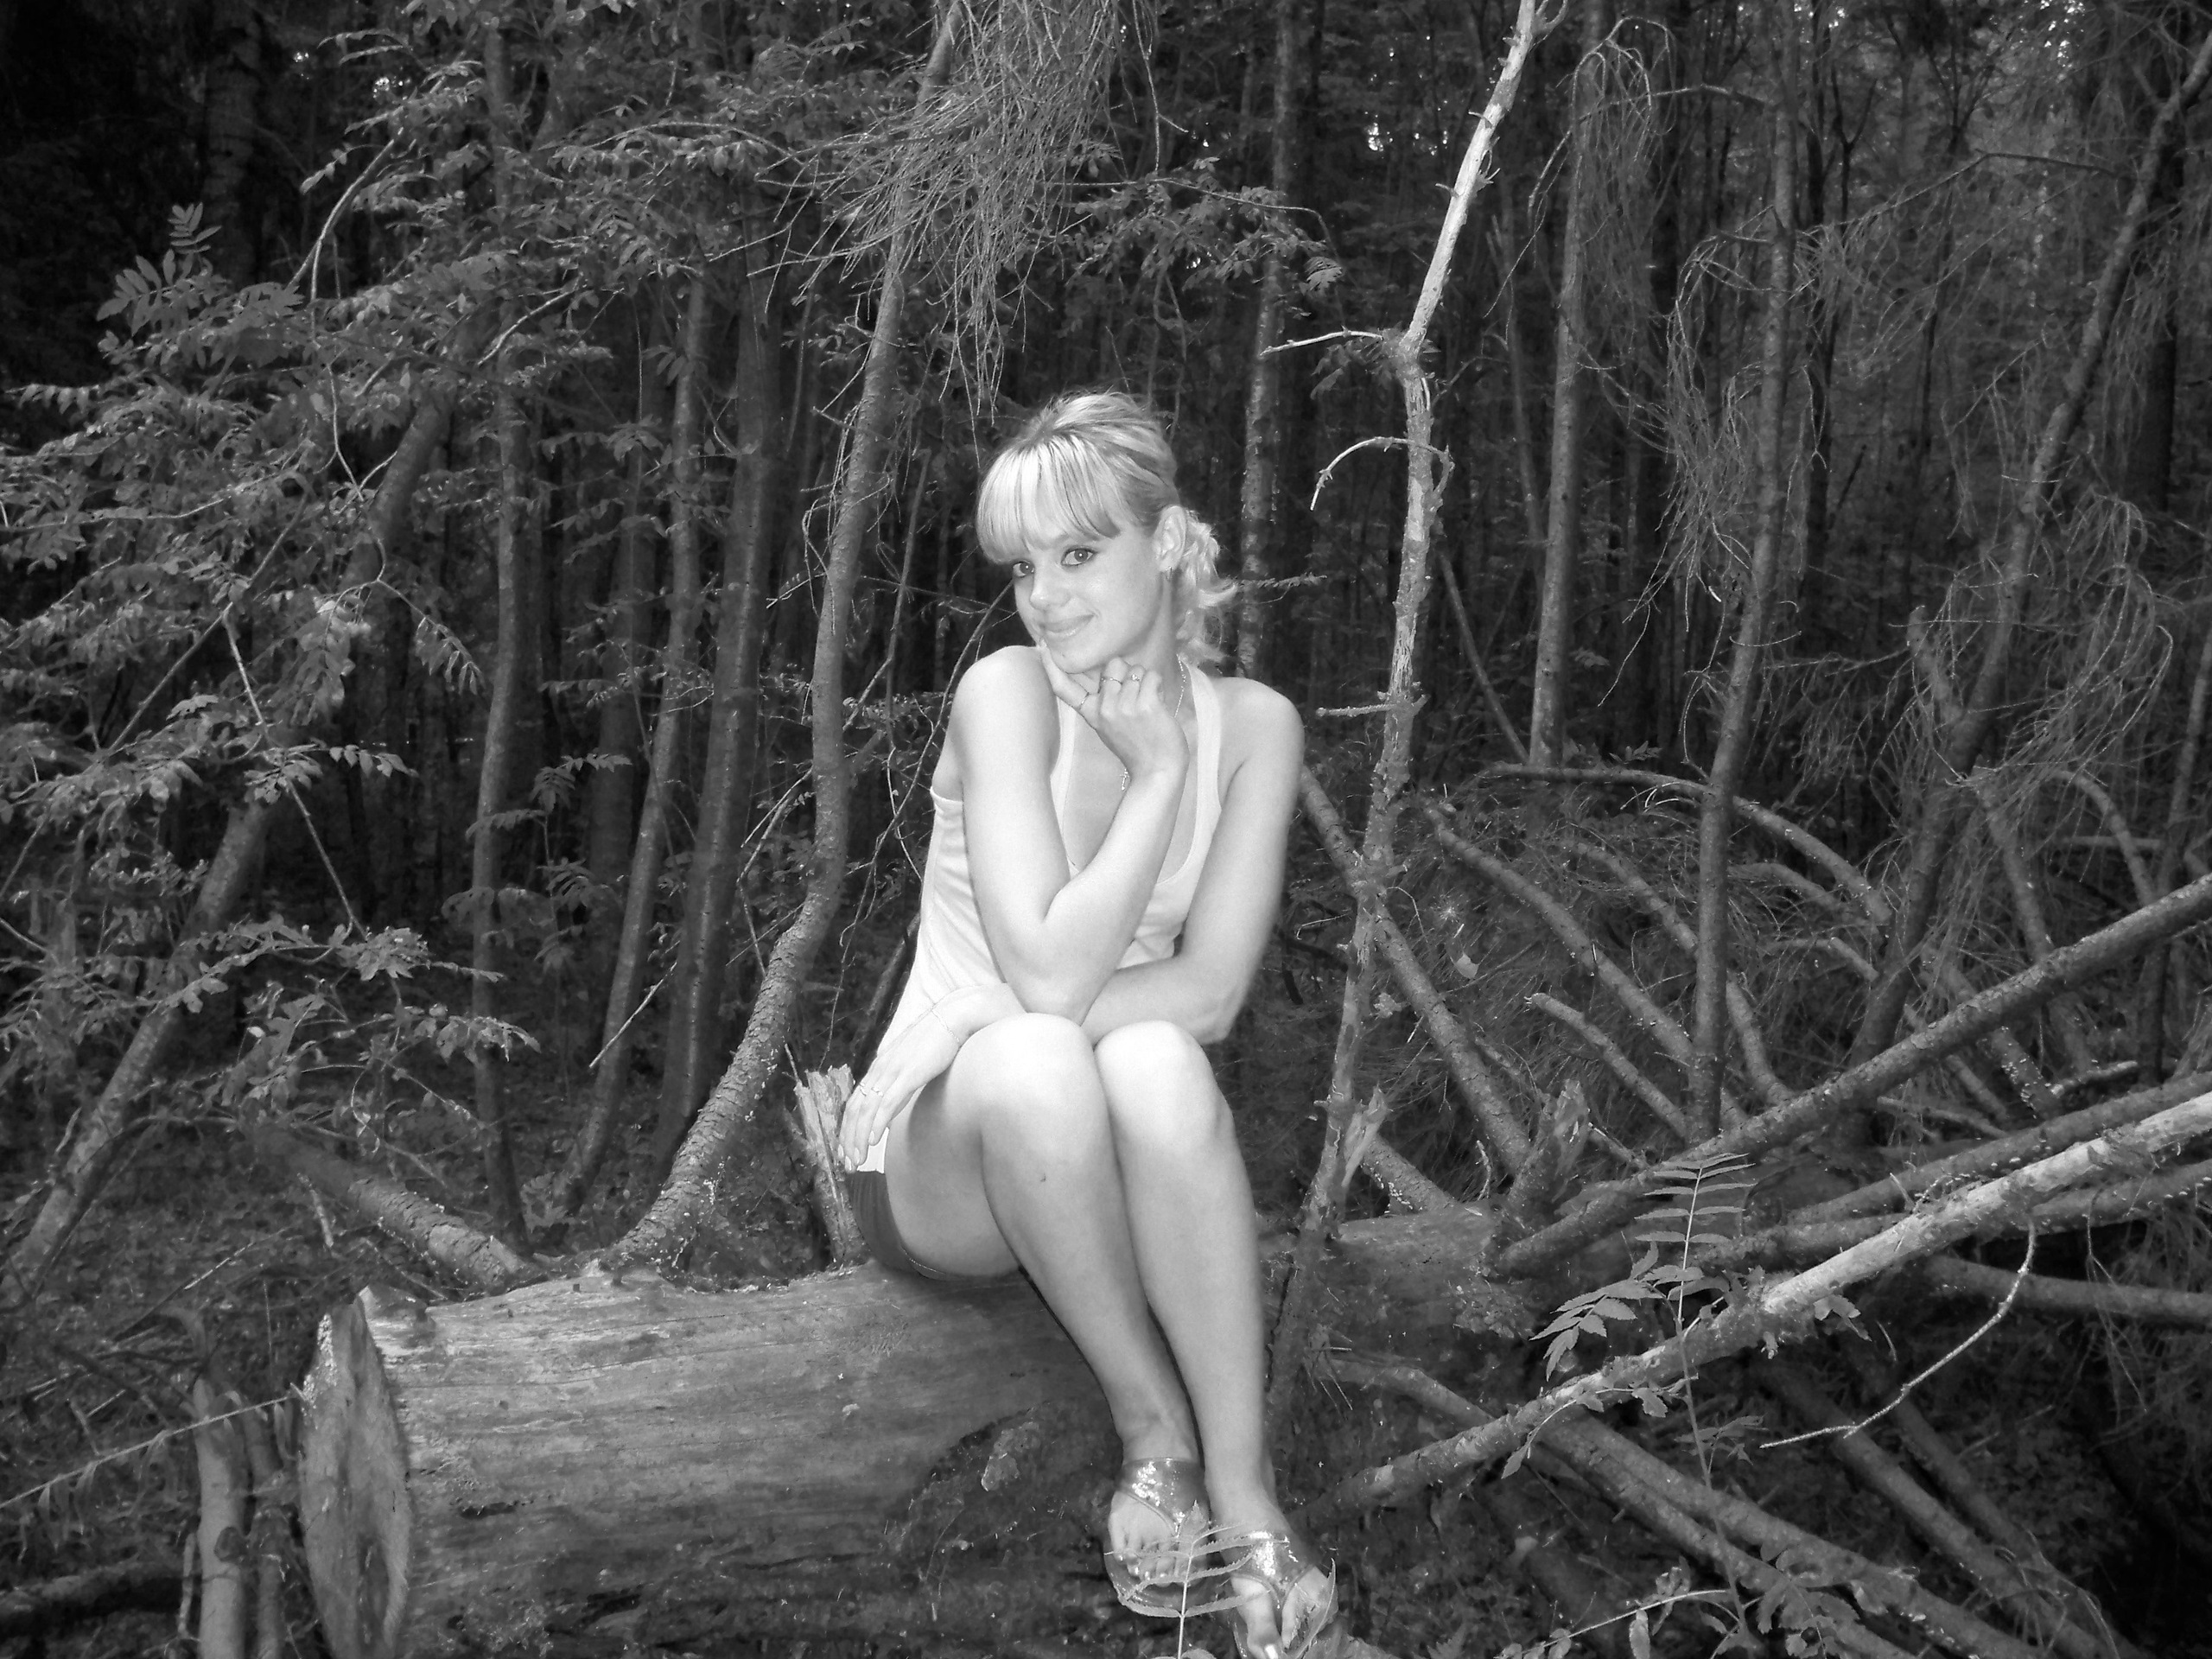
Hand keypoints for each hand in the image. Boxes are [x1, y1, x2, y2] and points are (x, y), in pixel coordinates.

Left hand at [836, 1009, 962, 1167]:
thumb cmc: (935, 1041)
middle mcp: (880, 1070)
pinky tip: (874, 1140)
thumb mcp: (910, 1064)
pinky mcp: (909, 1074)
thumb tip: (891, 1106)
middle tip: (848, 1163)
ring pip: (866, 1110)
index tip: (846, 1151)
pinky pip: (888, 1103)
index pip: (854, 1104)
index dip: (847, 1130)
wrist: (952, 1018)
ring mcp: (893, 1072)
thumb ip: (899, 1085)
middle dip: (848, 1140)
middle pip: (854, 1110)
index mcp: (879, 1069)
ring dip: (859, 1138)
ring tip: (858, 1159)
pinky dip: (877, 1123)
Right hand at [1039, 652, 1187, 787]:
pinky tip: (1158, 702)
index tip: (1044, 649)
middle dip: (1128, 672)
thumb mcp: (1109, 727)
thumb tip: (1109, 674)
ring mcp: (1123, 707)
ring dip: (1146, 681)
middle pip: (1113, 664)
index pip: (1065, 689)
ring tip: (1149, 703)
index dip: (1052, 668)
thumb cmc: (1138, 748)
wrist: (1158, 771)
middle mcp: (1104, 708)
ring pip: (1136, 669)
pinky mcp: (1145, 706)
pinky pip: (1151, 676)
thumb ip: (1104, 702)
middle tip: (1136, 695)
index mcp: (1092, 714)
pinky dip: (1158, 685)